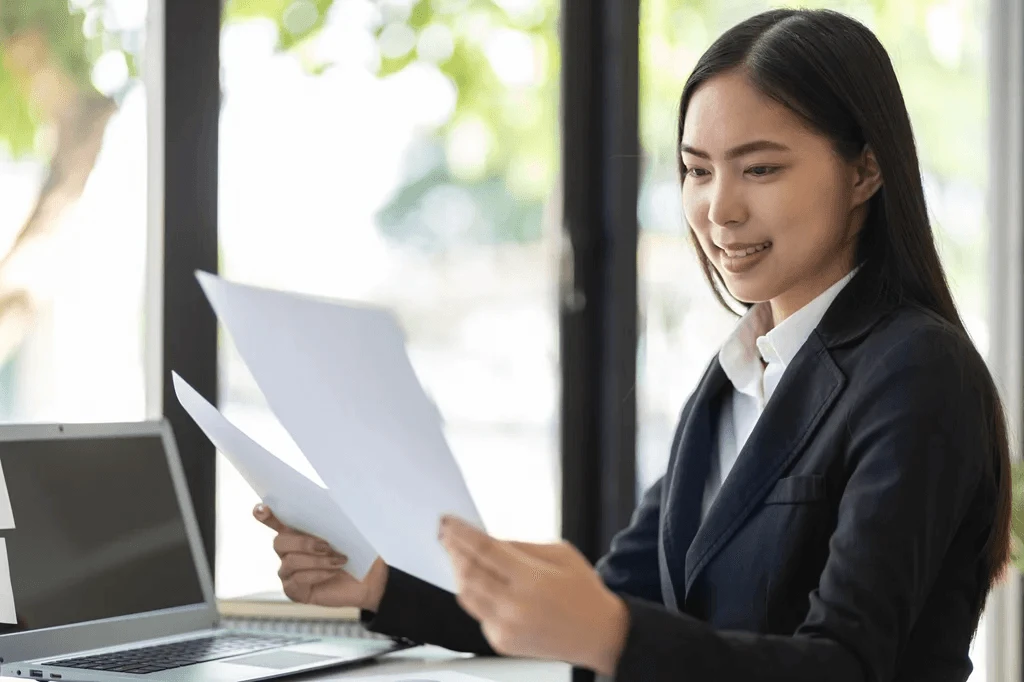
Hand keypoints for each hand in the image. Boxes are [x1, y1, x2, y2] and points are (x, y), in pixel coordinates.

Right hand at [254, 504, 388, 611]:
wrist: (371, 579)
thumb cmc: (358, 550)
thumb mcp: (350, 531)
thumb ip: (335, 519)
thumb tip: (329, 502)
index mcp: (298, 531)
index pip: (274, 520)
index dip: (265, 515)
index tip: (261, 509)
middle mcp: (288, 551)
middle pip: (278, 542)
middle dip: (302, 542)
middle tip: (326, 545)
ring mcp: (289, 572)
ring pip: (290, 562)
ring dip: (316, 560)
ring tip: (338, 560)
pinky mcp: (294, 591)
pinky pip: (296, 581)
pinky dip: (316, 575)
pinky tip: (332, 573)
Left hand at [438, 516, 628, 675]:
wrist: (599, 634)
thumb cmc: (584, 593)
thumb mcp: (560, 553)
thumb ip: (521, 546)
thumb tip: (489, 539)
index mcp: (531, 580)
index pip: (484, 550)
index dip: (462, 533)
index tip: (449, 522)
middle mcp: (515, 606)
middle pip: (468, 572)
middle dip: (453, 550)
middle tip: (446, 534)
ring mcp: (506, 628)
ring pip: (466, 595)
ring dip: (457, 572)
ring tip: (455, 554)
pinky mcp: (502, 642)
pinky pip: (477, 613)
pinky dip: (473, 595)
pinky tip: (476, 582)